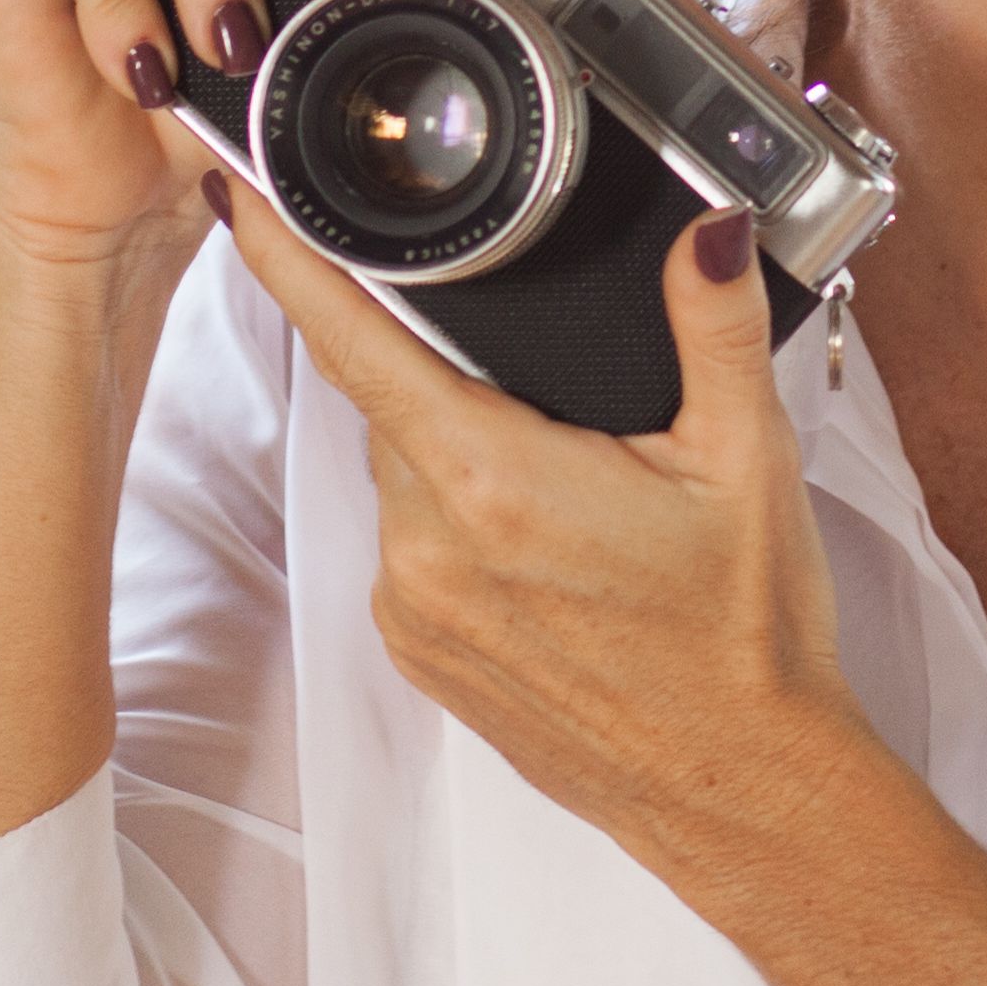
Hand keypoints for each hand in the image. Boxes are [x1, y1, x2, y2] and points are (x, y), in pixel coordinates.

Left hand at [212, 176, 871, 875]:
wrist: (738, 788)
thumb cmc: (742, 639)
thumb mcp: (747, 459)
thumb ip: (715, 325)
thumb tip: (712, 229)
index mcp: (495, 481)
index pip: (353, 343)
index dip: (286, 261)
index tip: (238, 197)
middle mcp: (430, 550)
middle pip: (393, 404)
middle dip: (453, 376)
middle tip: (559, 402)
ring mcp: (414, 612)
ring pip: (403, 476)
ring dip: (461, 453)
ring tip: (576, 488)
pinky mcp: (419, 658)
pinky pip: (412, 550)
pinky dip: (460, 525)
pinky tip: (549, 550)